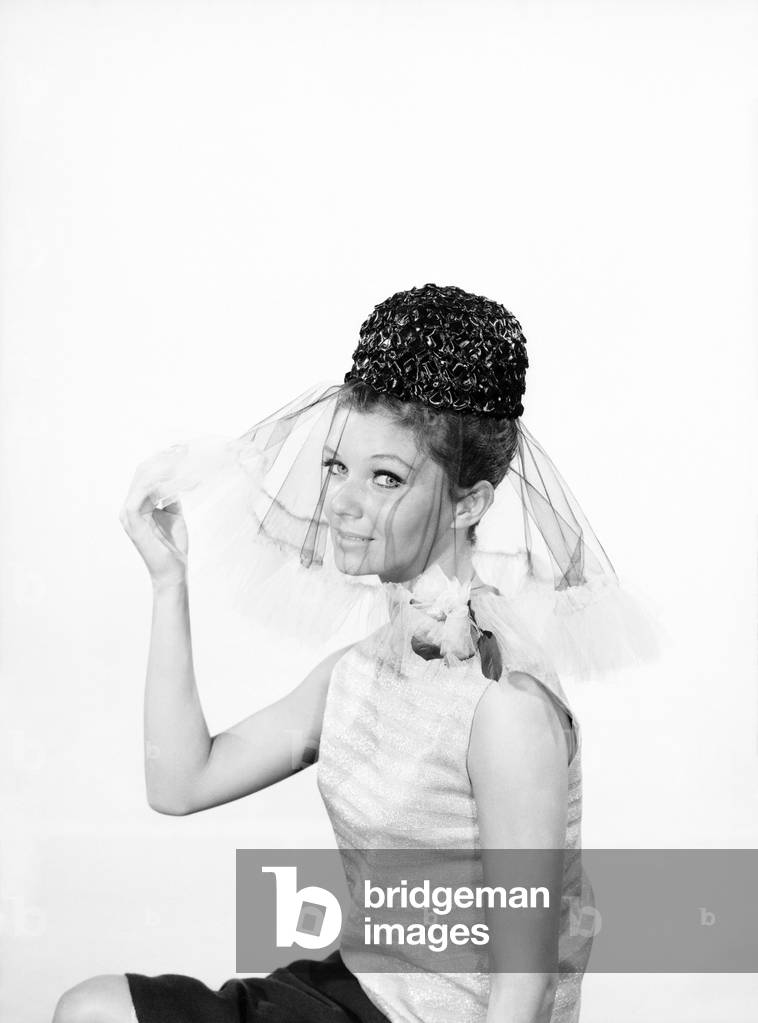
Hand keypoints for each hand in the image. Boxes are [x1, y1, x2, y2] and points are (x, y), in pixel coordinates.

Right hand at [119, 449, 189, 588]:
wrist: (173, 571)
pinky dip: (162, 482)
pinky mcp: (133, 519)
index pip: (146, 473)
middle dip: (165, 458)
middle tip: (186, 450)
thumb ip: (171, 496)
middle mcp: (129, 506)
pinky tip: (179, 479)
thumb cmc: (173, 546)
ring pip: (144, 477)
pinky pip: (144, 492)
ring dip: (167, 467)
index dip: (163, 459)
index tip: (183, 450)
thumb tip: (177, 477)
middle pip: (144, 471)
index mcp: (137, 504)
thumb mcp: (174, 514)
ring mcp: (128, 512)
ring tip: (186, 461)